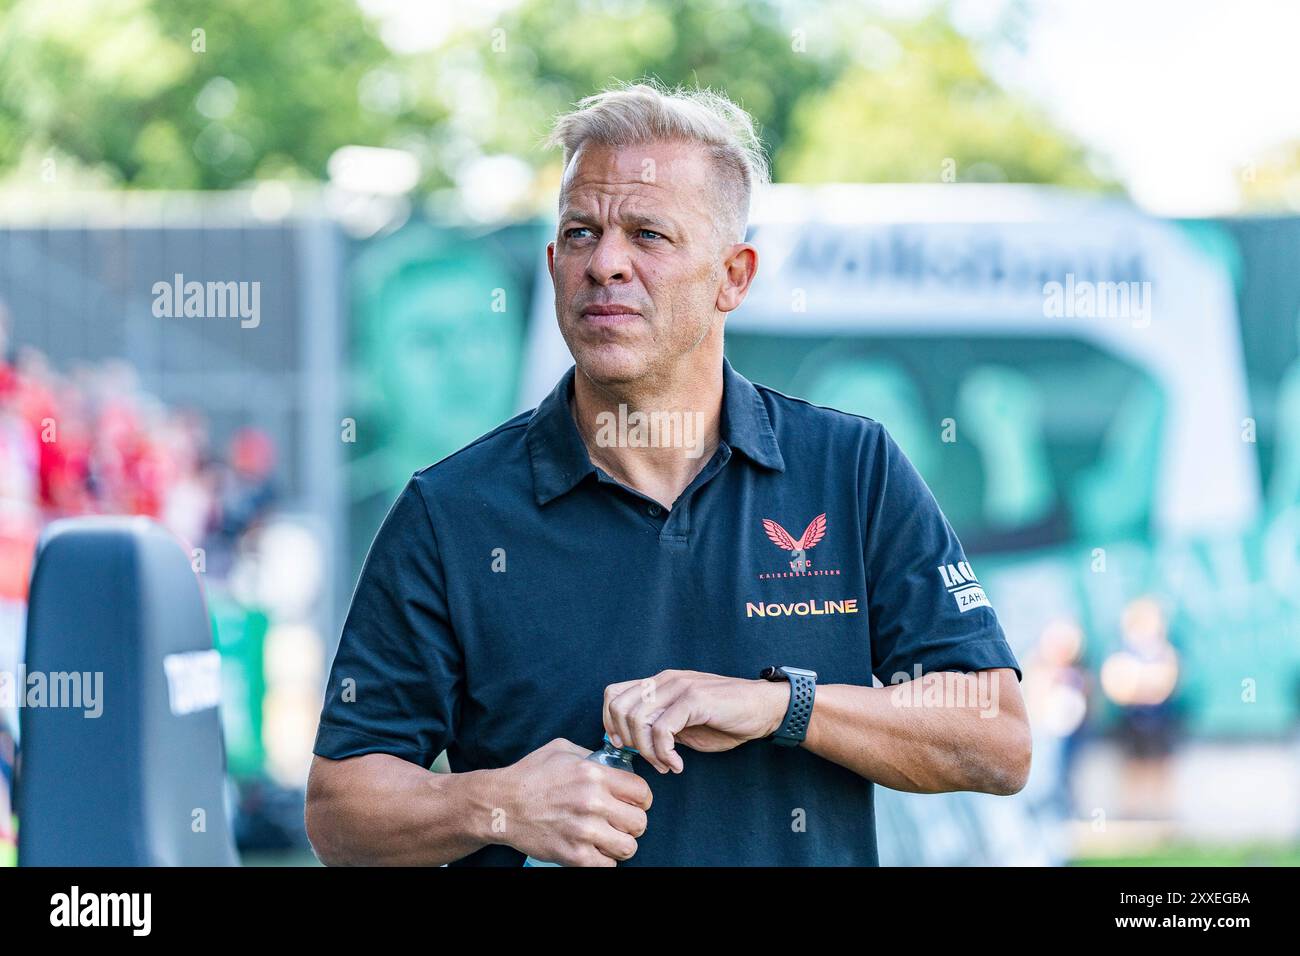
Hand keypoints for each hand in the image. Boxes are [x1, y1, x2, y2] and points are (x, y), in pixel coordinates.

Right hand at [498, 738, 652, 866]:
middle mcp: (592, 802)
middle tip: (620, 822)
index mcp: (593, 774)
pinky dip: (604, 860)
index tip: (634, 803)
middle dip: (633, 822)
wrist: (500, 805)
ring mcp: (583, 831)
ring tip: (608, 838)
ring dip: (620, 843)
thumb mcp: (561, 750)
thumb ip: (591, 755)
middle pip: (640, 822)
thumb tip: (614, 763)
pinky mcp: (573, 855)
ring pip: (628, 846)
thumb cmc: (529, 775)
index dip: (641, 799)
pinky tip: (594, 850)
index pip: (642, 791)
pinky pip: (608, 866)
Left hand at [603, 669, 789, 773]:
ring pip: (637, 718)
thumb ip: (659, 726)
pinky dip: (664, 753)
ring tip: (666, 765)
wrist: (764, 709)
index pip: (614, 694)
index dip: (610, 722)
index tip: (625, 747)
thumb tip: (631, 742)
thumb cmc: (725, 719)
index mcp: (659, 683)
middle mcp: (665, 680)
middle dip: (625, 740)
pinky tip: (678, 764)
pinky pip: (662, 729)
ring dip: (648, 751)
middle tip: (648, 759)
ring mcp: (679, 687)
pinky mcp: (694, 699)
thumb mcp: (684, 724)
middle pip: (619, 705)